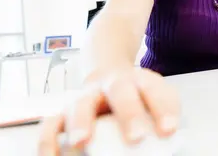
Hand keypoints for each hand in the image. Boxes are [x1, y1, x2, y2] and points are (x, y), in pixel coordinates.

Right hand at [38, 68, 179, 154]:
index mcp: (140, 80)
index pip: (154, 90)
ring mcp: (86, 95)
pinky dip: (48, 140)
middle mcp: (112, 84)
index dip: (163, 109)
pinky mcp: (65, 110)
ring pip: (81, 103)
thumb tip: (162, 142)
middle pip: (120, 90)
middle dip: (128, 113)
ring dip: (81, 122)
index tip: (169, 129)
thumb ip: (158, 117)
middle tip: (137, 137)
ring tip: (83, 143)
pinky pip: (52, 123)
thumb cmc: (137, 96)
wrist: (109, 73)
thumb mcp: (154, 99)